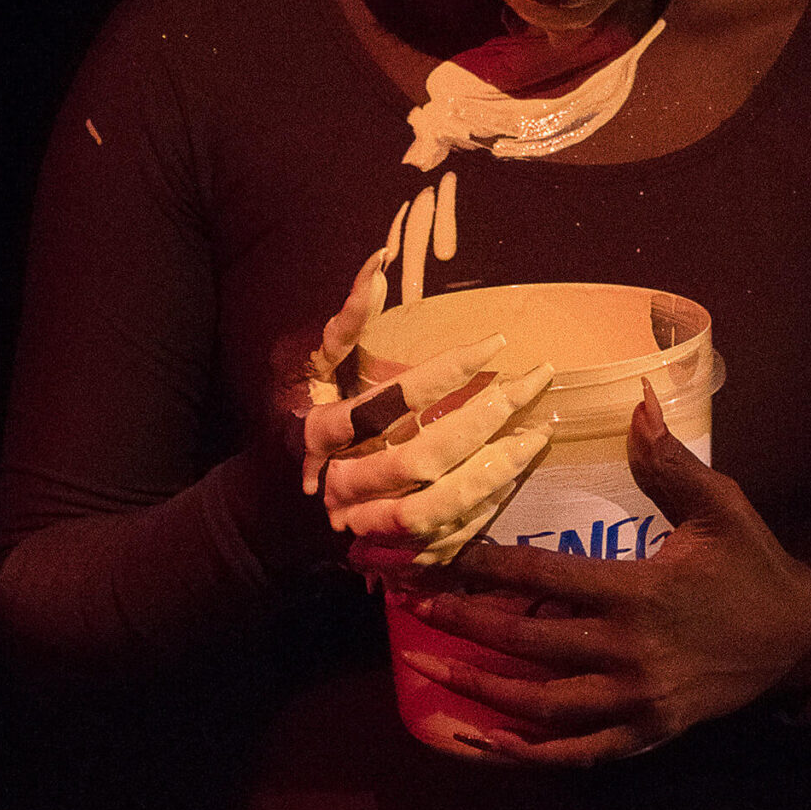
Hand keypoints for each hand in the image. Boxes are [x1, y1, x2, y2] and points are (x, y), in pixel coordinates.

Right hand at [284, 248, 551, 563]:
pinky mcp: (387, 549)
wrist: (273, 507)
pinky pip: (443, 538)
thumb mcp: (310, 364)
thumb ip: (346, 320)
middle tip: (529, 383)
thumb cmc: (297, 416)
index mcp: (318, 433)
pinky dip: (483, 509)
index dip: (445, 373)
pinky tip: (514, 473)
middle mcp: (340, 483)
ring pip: (434, 509)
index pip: (389, 403)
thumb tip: (381, 260)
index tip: (496, 343)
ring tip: (537, 433)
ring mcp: (363, 523)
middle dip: (481, 422)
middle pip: (418, 459)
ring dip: (491, 474)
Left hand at [396, 381, 810, 765]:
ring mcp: (634, 701)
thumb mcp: (720, 505)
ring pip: (539, 704)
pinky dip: (524, 753)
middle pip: (526, 641)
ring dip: (477, 687)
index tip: (434, 555)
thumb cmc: (753, 566)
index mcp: (640, 591)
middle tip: (408, 604)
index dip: (483, 565)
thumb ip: (670, 461)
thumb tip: (638, 399)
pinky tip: (480, 740)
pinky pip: (573, 753)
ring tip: (424, 666)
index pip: (543, 576)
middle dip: (461, 621)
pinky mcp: (644, 734)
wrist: (799, 642)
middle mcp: (629, 651)